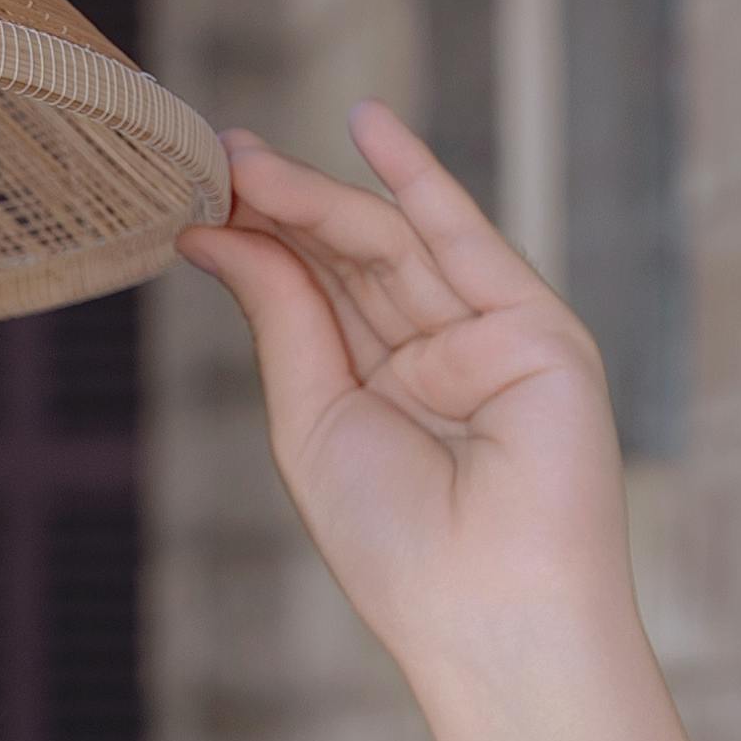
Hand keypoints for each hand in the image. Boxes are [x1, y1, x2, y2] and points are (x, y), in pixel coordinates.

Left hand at [176, 105, 701, 740]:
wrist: (487, 614)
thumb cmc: (396, 546)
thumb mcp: (311, 419)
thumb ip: (282, 315)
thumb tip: (220, 230)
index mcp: (381, 392)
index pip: (317, 295)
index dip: (262, 241)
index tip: (201, 194)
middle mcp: (437, 358)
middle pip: (351, 260)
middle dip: (283, 207)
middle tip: (214, 157)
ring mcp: (491, 338)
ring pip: (396, 245)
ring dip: (323, 194)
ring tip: (248, 157)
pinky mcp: (539, 330)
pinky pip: (469, 240)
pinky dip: (422, 180)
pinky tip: (369, 126)